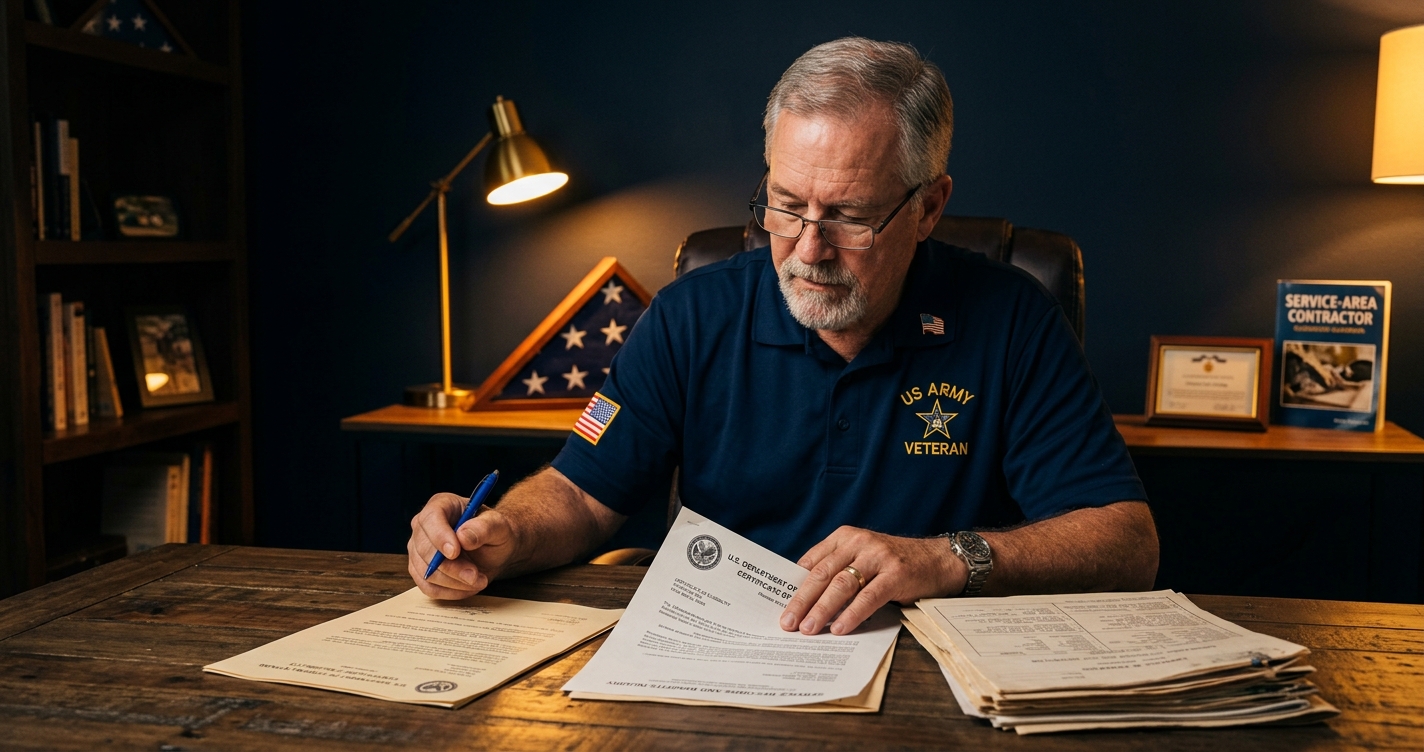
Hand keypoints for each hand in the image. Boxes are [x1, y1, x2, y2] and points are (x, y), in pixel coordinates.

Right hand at [407, 492, 517, 598]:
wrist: (494, 550)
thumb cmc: (494, 532)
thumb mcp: (498, 526)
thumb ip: (484, 528)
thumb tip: (463, 536)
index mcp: (441, 505)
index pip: (430, 518)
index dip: (439, 536)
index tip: (455, 553)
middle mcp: (423, 526)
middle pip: (424, 549)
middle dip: (452, 567)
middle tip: (476, 575)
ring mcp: (418, 549)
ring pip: (426, 572)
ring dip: (454, 582)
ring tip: (479, 580)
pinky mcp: (420, 570)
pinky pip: (428, 587)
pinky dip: (449, 592)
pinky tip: (468, 587)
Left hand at [779, 526, 964, 634]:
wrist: (939, 560)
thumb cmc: (895, 564)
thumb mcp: (863, 557)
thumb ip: (838, 570)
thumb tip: (805, 599)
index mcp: (845, 537)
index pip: (812, 562)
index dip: (795, 585)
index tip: (779, 605)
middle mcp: (859, 543)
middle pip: (822, 574)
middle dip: (801, 600)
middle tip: (787, 622)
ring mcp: (878, 557)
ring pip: (842, 585)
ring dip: (822, 609)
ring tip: (807, 629)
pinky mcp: (896, 574)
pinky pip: (868, 597)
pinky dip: (852, 614)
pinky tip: (840, 628)